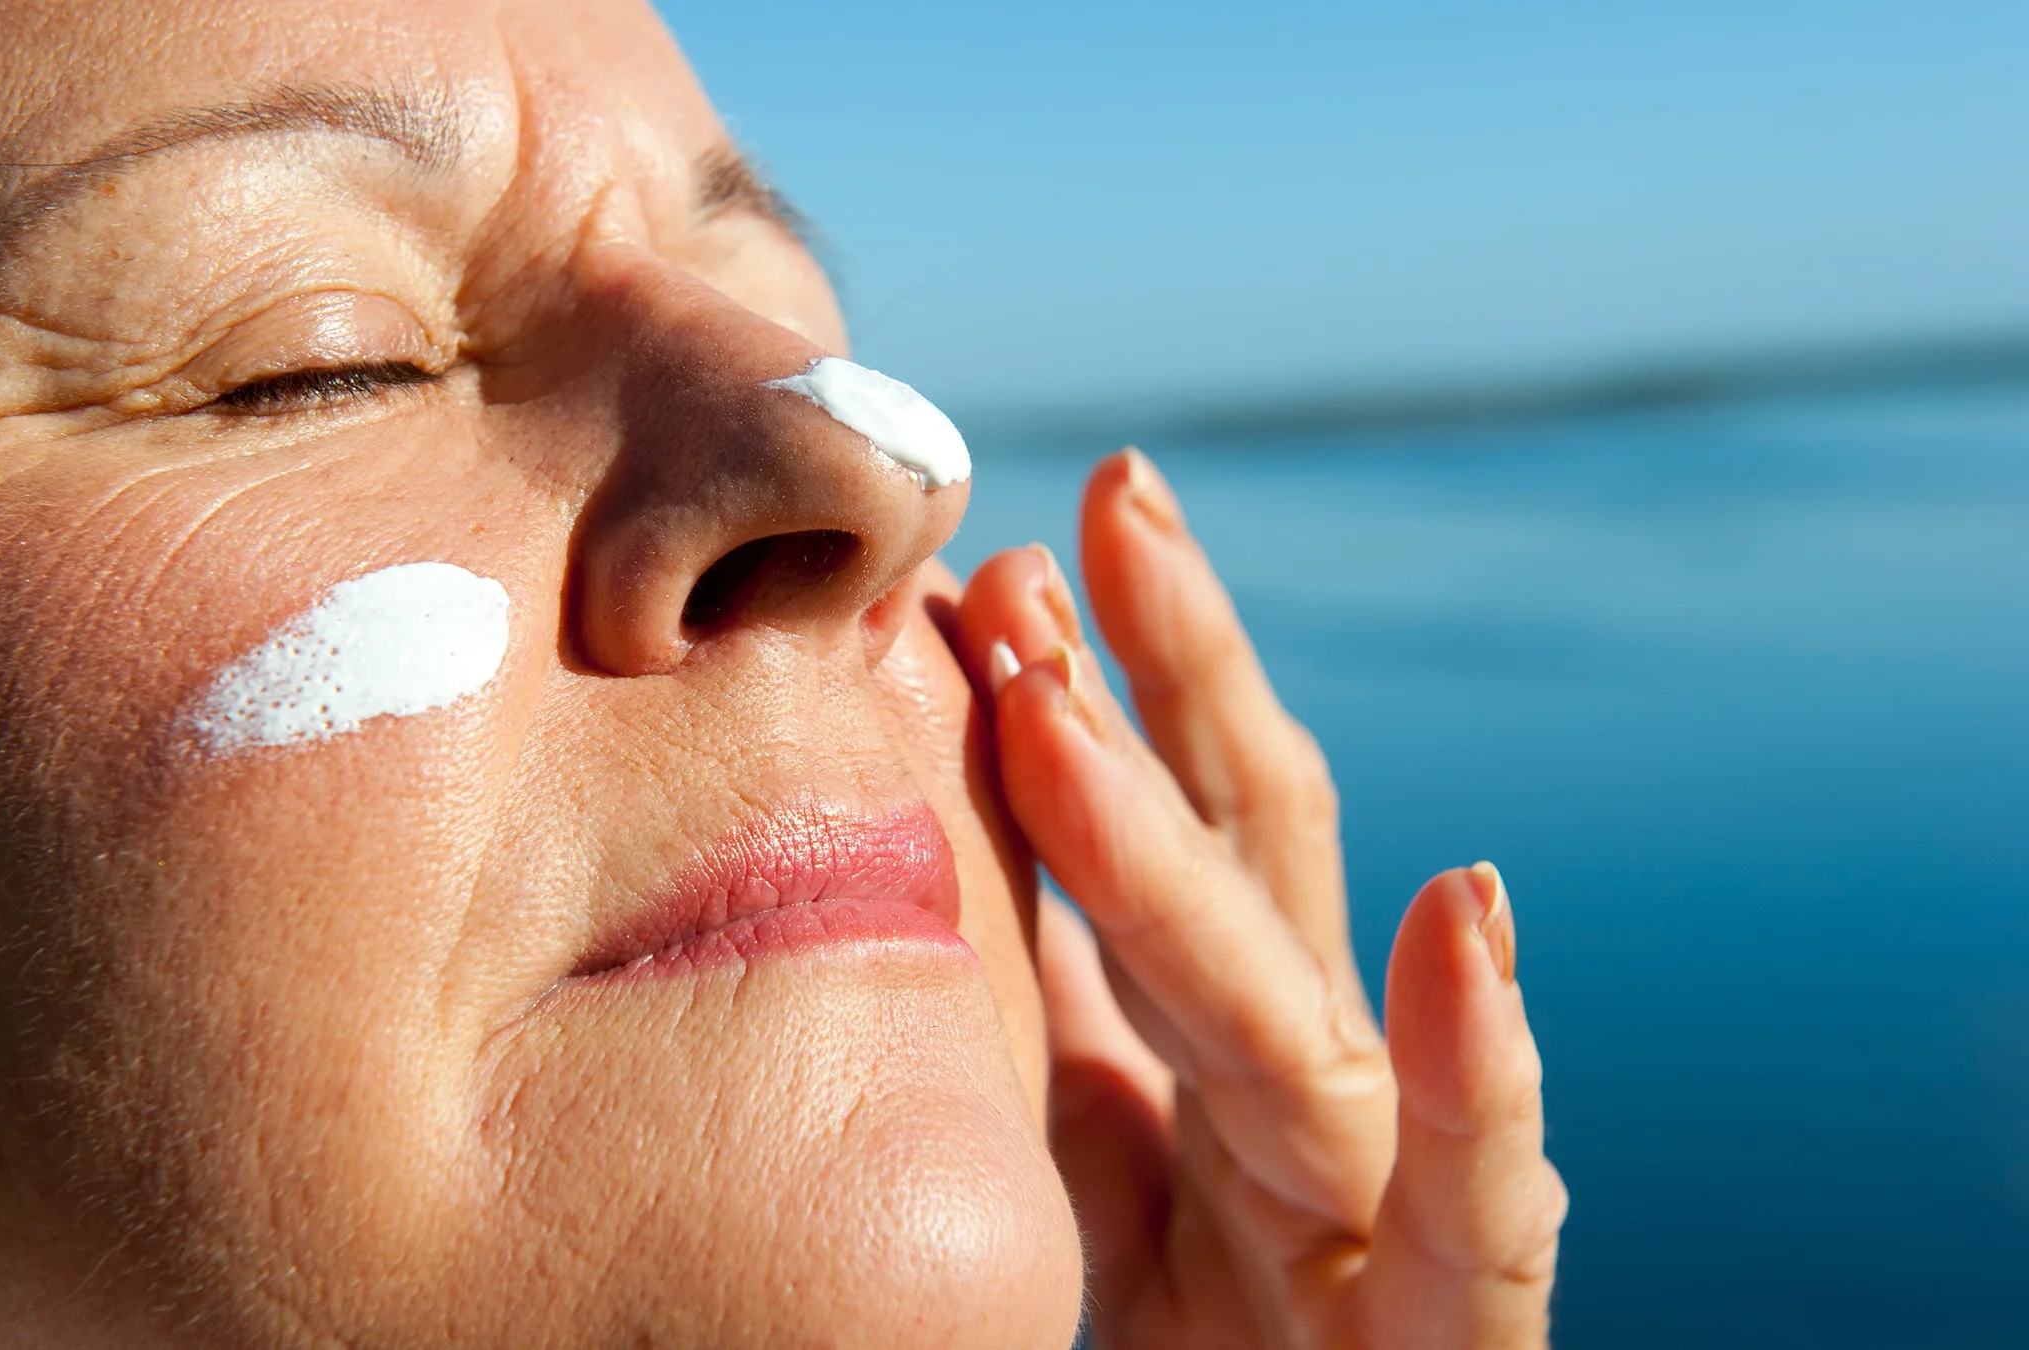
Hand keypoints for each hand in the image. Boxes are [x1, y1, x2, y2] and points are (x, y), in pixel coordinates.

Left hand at [955, 451, 1565, 1348]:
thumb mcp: (1105, 1173)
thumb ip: (1078, 1030)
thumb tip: (976, 851)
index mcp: (1228, 1042)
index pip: (1172, 831)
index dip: (1102, 688)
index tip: (1001, 560)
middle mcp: (1313, 1084)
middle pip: (1251, 850)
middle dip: (1176, 672)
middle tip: (1111, 497)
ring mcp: (1384, 1192)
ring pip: (1292, 996)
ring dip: (1188, 836)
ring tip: (1088, 689)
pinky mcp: (1463, 1322)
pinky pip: (1478, 1194)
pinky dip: (1481, 1064)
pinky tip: (1472, 916)